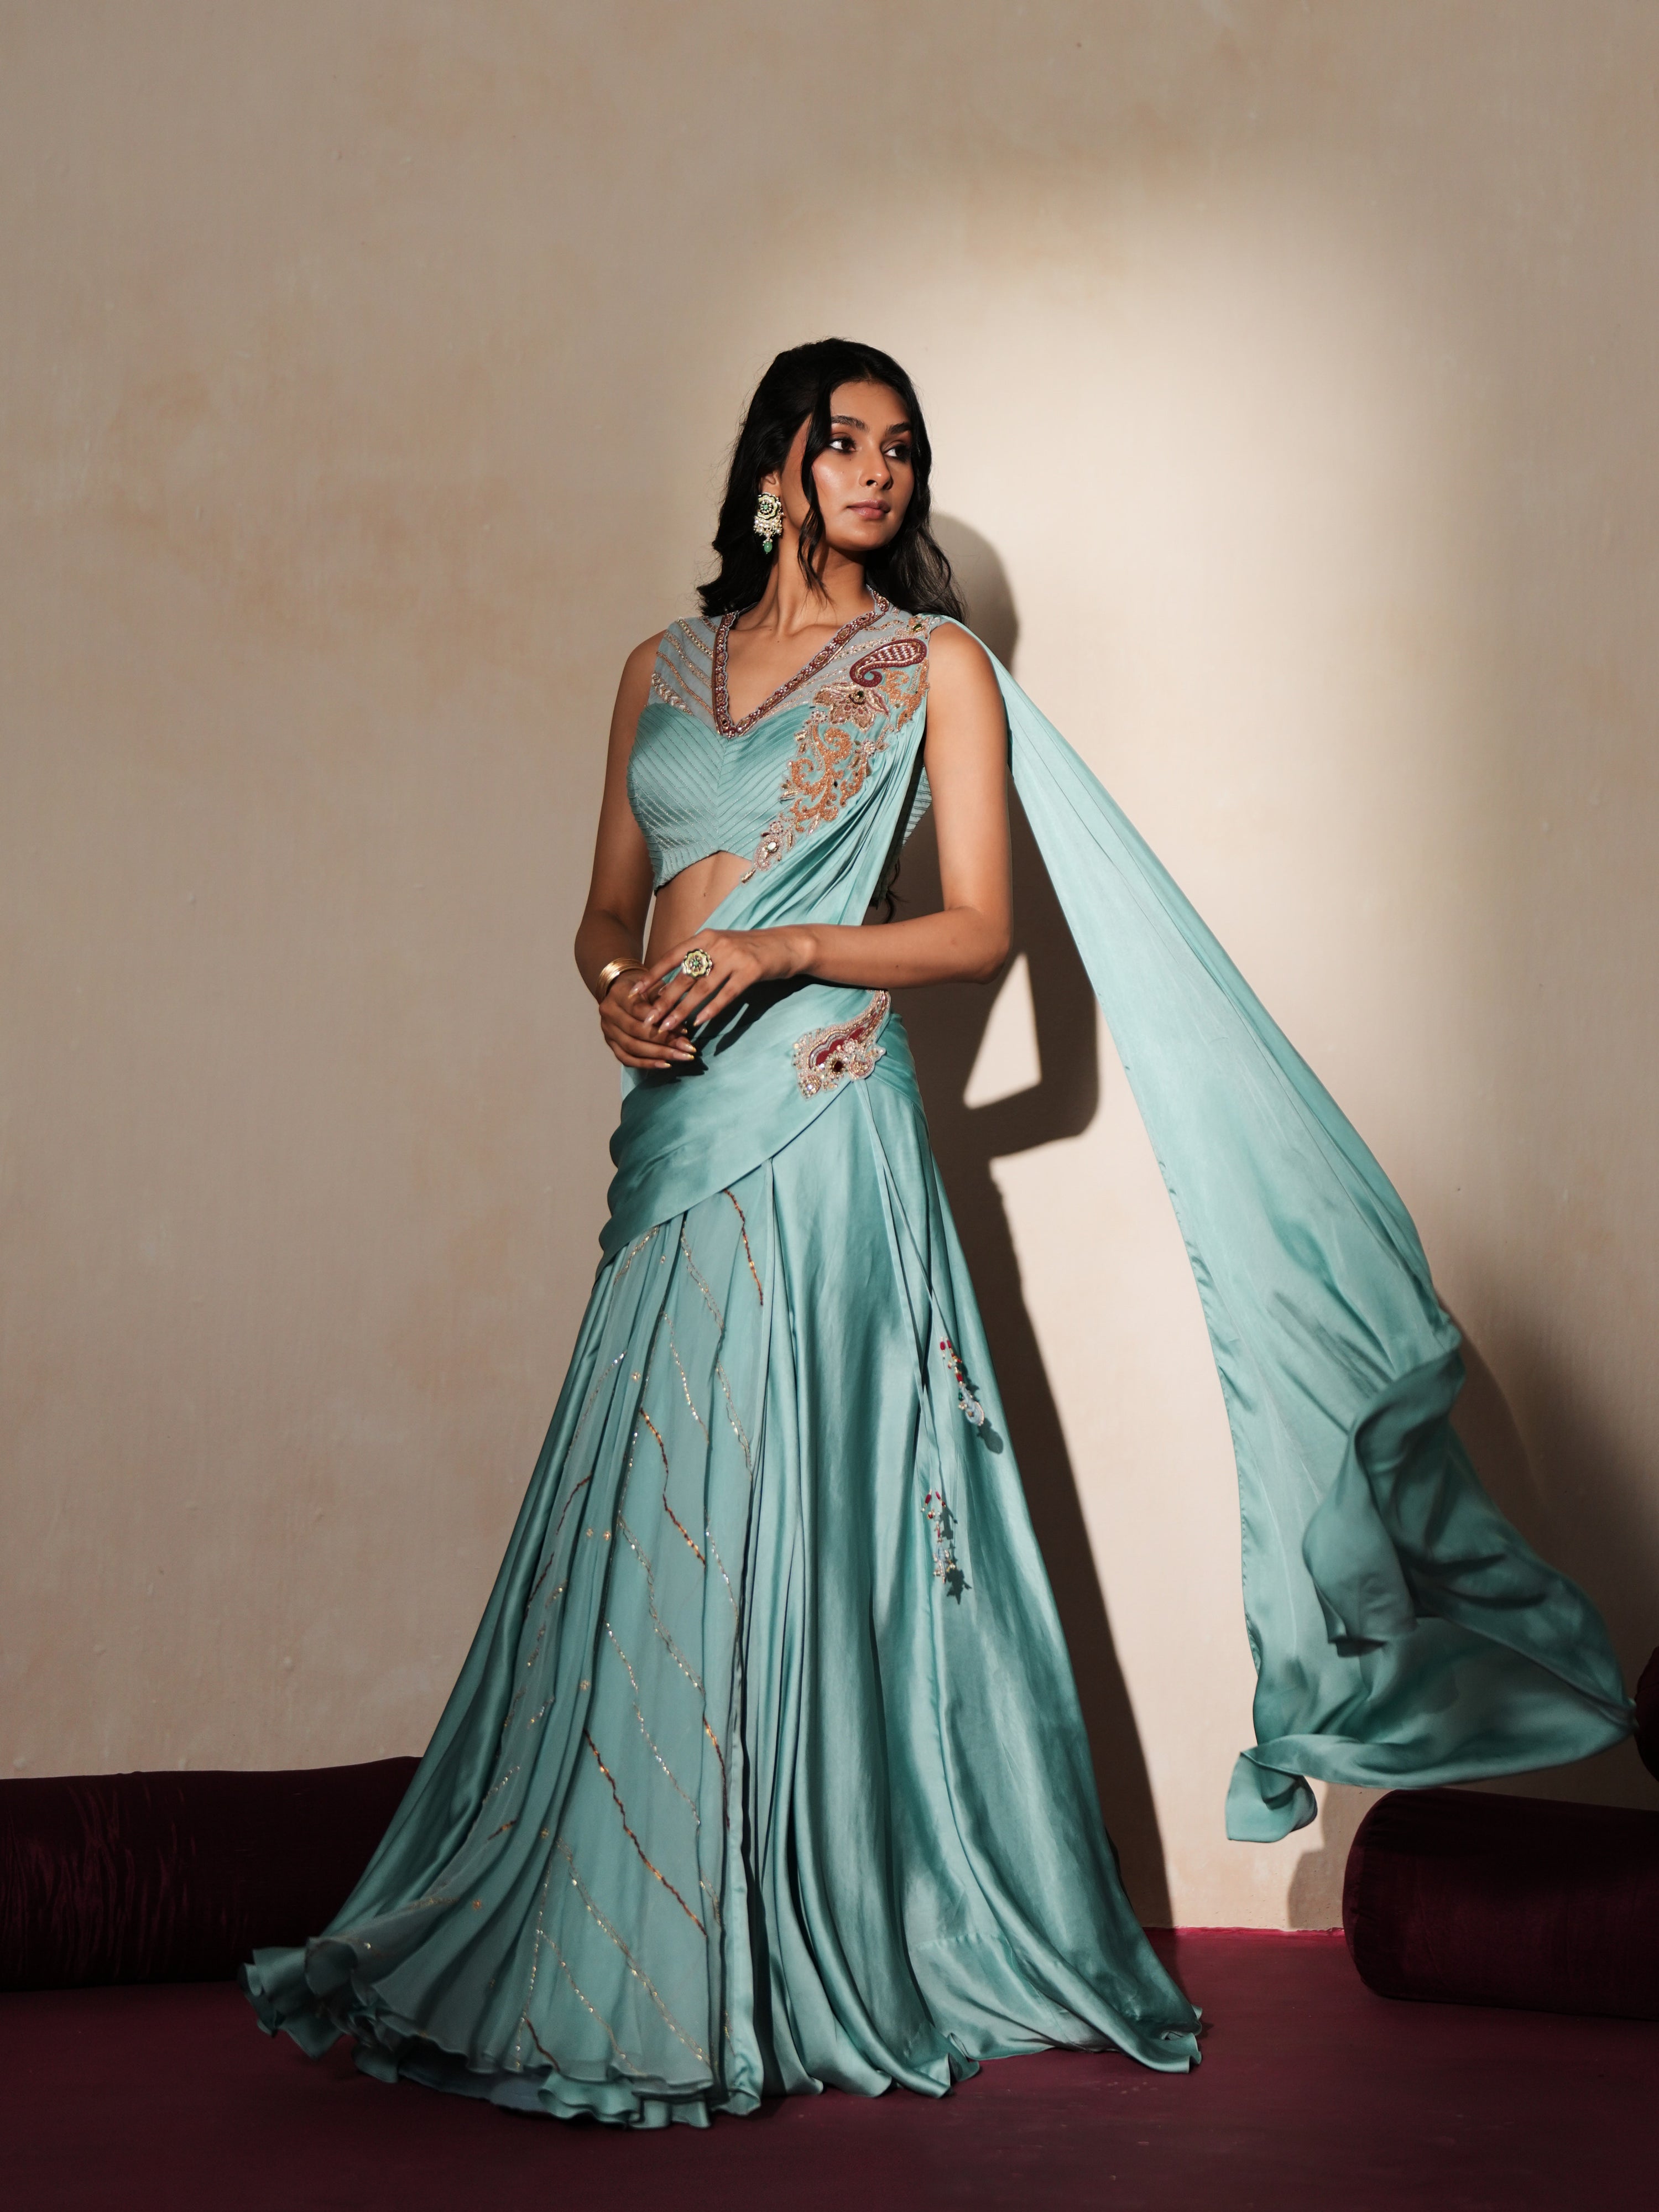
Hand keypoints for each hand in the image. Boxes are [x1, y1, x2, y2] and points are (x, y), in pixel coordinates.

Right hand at [598, 970, 696, 1068]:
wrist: (622, 992)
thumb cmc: (644, 988)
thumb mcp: (654, 986)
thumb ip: (664, 1003)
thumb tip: (682, 1027)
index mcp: (619, 994)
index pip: (640, 1011)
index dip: (662, 1022)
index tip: (685, 1031)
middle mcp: (609, 1013)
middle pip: (636, 1032)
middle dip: (664, 1042)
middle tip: (687, 1049)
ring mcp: (607, 1030)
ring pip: (632, 1048)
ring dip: (659, 1055)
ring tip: (681, 1057)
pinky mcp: (610, 1044)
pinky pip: (626, 1059)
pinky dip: (646, 1064)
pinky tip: (665, 1064)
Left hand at [643, 927, 812, 1039]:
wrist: (786, 945)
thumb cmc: (749, 951)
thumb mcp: (721, 948)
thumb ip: (699, 960)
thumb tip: (670, 982)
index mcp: (705, 938)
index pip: (671, 957)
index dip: (652, 976)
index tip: (634, 993)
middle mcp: (716, 944)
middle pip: (683, 976)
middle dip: (663, 1000)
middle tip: (647, 1019)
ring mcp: (734, 957)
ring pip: (702, 987)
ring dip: (683, 1009)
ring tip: (668, 1026)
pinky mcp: (751, 970)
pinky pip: (727, 993)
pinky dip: (712, 1008)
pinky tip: (700, 1022)